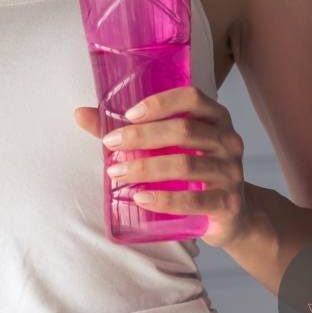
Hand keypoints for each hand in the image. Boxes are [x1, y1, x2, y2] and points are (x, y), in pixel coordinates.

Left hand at [73, 85, 252, 248]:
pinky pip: (195, 200)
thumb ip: (128, 130)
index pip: (191, 98)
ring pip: (186, 164)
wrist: (232, 215)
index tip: (128, 115)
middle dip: (142, 137)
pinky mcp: (228, 203)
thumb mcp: (167, 147)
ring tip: (116, 174)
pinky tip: (141, 197)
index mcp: (215, 118)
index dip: (159, 103)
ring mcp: (231, 172)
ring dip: (146, 168)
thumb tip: (80, 114)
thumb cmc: (193, 172)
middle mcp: (228, 140)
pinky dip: (164, 199)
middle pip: (184, 130)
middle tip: (110, 145)